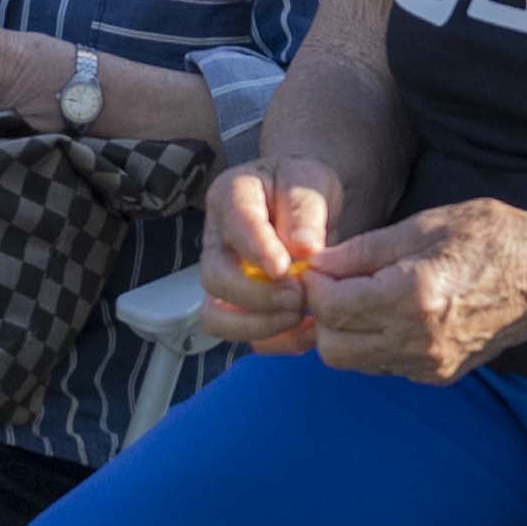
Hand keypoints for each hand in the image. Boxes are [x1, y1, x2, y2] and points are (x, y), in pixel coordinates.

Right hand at [200, 165, 335, 350]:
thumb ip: (305, 212)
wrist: (306, 206)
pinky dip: (278, 341)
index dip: (256, 249)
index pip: (235, 222)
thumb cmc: (303, 188)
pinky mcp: (241, 307)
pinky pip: (247, 336)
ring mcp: (224, 277)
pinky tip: (308, 330)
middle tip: (298, 296)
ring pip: (218, 317)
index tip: (283, 268)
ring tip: (300, 316)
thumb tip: (304, 249)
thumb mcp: (310, 184)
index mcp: (231, 196)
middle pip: (215, 279)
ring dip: (260, 325)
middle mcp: (217, 240)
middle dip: (257, 296)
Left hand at [295, 195, 526, 379]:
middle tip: (340, 283)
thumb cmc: (494, 239)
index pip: (329, 308)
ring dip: (348, 332)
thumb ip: (365, 250)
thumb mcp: (427, 224)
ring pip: (355, 363)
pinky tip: (397, 313)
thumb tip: (317, 264)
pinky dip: (376, 343)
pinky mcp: (440, 375)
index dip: (315, 285)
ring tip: (369, 295)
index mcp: (412, 296)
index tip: (322, 266)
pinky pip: (385, 366)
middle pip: (332, 348)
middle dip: (325, 316)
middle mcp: (417, 340)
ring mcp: (429, 364)